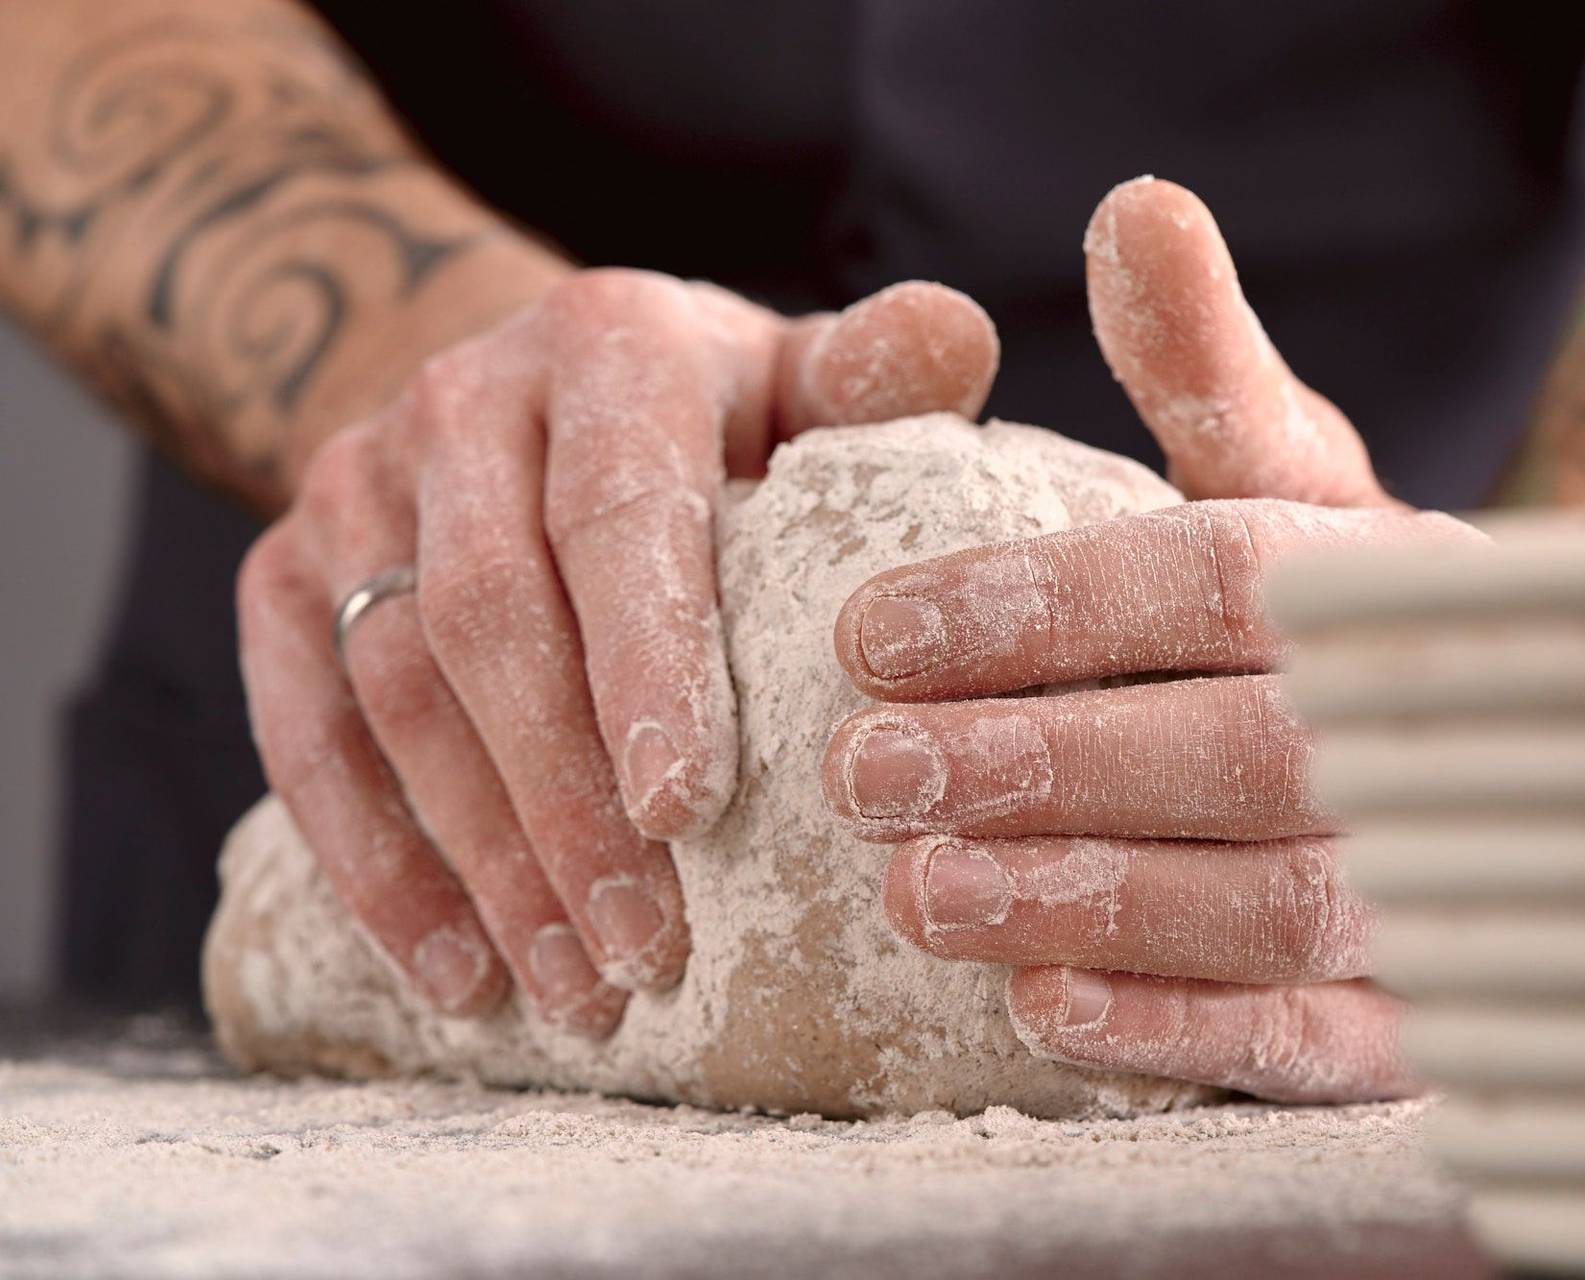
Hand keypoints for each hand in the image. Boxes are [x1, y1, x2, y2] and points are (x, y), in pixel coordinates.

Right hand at [240, 268, 997, 1034]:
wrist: (524, 394)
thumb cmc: (710, 418)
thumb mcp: (796, 377)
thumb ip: (873, 377)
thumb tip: (954, 334)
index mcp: (607, 344)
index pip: (618, 510)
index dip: (646, 663)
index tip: (690, 811)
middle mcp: (460, 399)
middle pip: (493, 618)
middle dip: (567, 802)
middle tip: (647, 952)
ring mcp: (353, 484)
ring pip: (398, 690)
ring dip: (484, 859)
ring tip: (575, 991)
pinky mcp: (283, 569)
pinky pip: (304, 729)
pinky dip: (374, 861)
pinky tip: (454, 973)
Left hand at [824, 179, 1474, 1100]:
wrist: (1520, 734)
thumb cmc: (1341, 597)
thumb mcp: (1287, 469)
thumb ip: (1206, 366)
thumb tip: (1135, 208)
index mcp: (1372, 578)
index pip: (1204, 583)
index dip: (1032, 608)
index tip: (863, 633)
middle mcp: (1419, 728)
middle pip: (1233, 749)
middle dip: (1036, 761)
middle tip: (860, 773)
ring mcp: (1438, 879)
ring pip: (1273, 904)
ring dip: (1088, 899)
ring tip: (914, 893)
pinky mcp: (1421, 1013)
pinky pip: (1323, 1042)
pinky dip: (1188, 1032)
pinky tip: (1047, 1014)